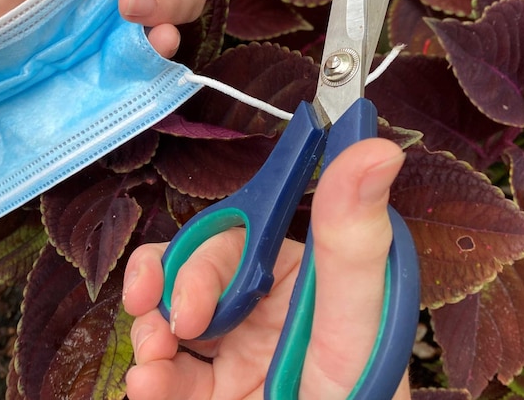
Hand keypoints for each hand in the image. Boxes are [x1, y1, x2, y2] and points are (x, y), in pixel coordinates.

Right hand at [122, 138, 412, 399]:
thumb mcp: (354, 327)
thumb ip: (353, 241)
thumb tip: (375, 148)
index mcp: (301, 280)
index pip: (237, 242)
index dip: (200, 259)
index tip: (185, 298)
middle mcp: (265, 312)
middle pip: (191, 274)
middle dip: (165, 293)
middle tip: (163, 326)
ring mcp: (234, 356)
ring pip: (168, 318)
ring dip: (148, 333)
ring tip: (151, 365)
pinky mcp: (210, 396)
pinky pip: (164, 372)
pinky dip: (148, 378)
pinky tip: (149, 388)